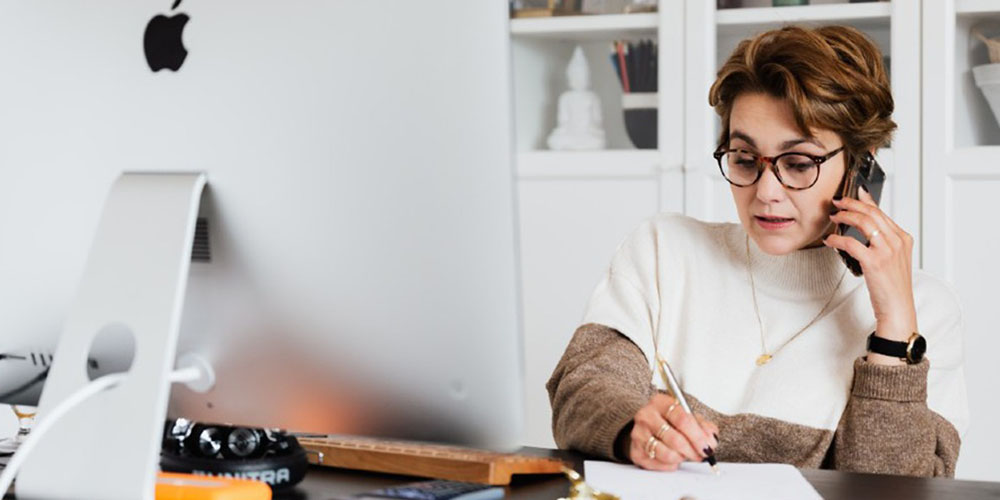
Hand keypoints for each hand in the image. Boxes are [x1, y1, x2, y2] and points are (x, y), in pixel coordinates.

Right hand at [628, 393, 718, 470]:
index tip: (707, 446)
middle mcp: (646, 416)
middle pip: (675, 439)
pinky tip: (673, 458)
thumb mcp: (688, 417)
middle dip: (692, 451)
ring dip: (681, 458)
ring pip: (667, 454)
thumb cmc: (670, 421)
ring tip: (684, 454)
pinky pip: (658, 464)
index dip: (698, 436)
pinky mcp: (635, 451)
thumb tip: (710, 439)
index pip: (682, 419)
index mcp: (660, 402)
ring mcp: (638, 434)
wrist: (647, 428)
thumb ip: (703, 426)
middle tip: (700, 455)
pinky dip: (670, 464)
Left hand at [823, 188, 917, 359]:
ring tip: (834, 216)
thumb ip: (883, 242)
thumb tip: (864, 228)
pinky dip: (837, 239)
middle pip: (872, 213)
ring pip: (863, 222)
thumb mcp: (893, 259)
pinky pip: (851, 243)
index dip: (865, 201)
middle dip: (852, 203)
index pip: (882, 213)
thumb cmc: (893, 287)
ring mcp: (887, 251)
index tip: (854, 193)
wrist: (898, 308)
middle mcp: (897, 241)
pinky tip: (830, 240)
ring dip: (845, 216)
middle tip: (837, 202)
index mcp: (903, 238)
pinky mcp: (874, 262)